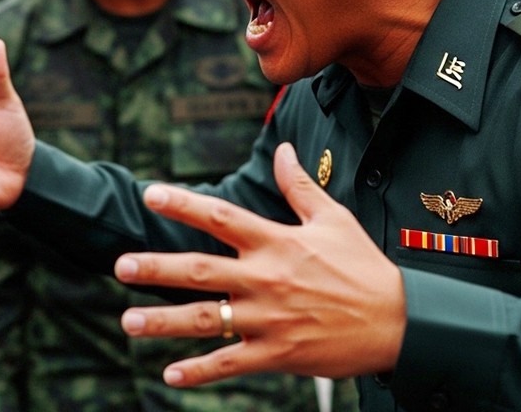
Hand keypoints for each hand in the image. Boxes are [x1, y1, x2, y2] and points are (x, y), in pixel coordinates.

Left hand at [114, 142, 405, 383]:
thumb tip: (283, 148)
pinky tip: (170, 373)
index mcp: (277, 242)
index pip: (221, 216)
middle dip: (156, 269)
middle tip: (121, 266)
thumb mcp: (333, 218)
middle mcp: (267, 278)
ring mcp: (269, 319)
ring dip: (163, 322)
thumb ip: (298, 185)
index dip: (184, 204)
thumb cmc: (365, 267)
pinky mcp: (278, 353)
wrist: (400, 322)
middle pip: (200, 270)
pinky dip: (200, 370)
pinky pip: (231, 363)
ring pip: (206, 319)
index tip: (150, 194)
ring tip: (129, 322)